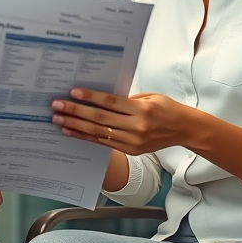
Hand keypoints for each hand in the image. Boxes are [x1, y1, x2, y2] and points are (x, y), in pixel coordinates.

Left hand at [51, 89, 192, 155]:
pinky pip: (103, 143)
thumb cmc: (167, 108)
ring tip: (58, 120)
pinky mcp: (131, 150)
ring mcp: (133, 141)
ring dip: (75, 126)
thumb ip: (126, 99)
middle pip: (100, 118)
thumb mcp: (150, 96)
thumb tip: (100, 97)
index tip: (73, 93)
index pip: (111, 102)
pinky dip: (86, 137)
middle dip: (76, 112)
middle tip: (57, 107)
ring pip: (98, 132)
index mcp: (142, 109)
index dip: (91, 97)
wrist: (184, 129)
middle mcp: (137, 127)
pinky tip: (71, 132)